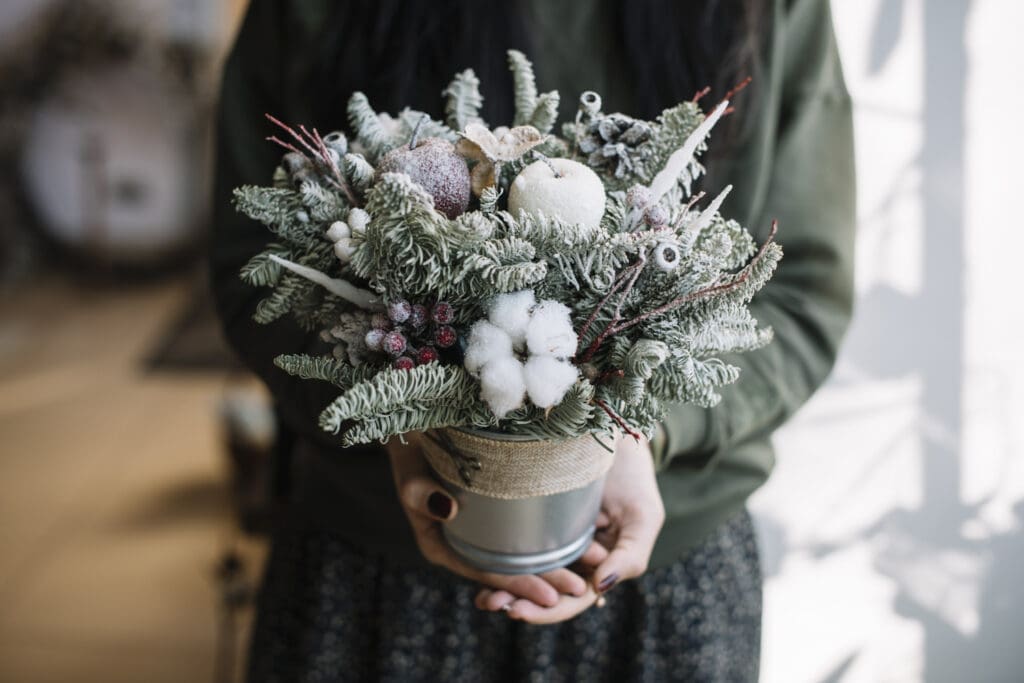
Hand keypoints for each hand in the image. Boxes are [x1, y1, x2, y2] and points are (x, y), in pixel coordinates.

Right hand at [388, 432, 597, 606]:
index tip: (551, 595)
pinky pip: (523, 529)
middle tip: (582, 587)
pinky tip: (578, 535)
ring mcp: (481, 527)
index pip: (487, 574)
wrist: (413, 423)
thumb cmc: (409, 449)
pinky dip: (548, 536)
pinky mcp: (496, 509)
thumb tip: (448, 509)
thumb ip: (421, 493)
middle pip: (509, 569)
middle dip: (546, 581)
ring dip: (554, 562)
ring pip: (519, 552)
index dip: (519, 585)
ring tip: (591, 566)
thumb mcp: (409, 472)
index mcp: (443, 547)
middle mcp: (464, 543)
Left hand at [475, 434, 664, 623]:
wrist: (616, 438)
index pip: (571, 599)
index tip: (517, 611)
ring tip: (481, 597)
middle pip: (544, 593)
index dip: (545, 611)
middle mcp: (574, 560)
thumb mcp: (643, 517)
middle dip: (517, 602)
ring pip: (528, 574)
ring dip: (503, 587)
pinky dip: (499, 560)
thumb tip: (599, 588)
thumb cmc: (635, 479)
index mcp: (599, 568)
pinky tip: (478, 567)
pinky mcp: (535, 521)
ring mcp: (554, 542)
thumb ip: (629, 557)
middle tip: (489, 603)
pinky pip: (516, 546)